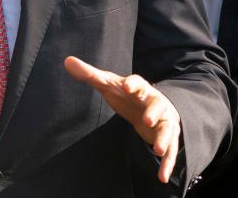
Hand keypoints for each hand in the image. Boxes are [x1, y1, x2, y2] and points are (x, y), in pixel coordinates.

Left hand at [64, 56, 181, 183]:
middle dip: (154, 112)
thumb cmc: (126, 93)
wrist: (149, 103)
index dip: (133, 83)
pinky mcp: (167, 136)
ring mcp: (164, 120)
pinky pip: (170, 151)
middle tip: (148, 120)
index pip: (138, 82)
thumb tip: (67, 61)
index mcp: (140, 87)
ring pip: (168, 129)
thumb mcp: (108, 84)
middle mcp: (155, 102)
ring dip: (164, 139)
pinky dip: (167, 164)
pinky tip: (162, 177)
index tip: (127, 86)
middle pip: (157, 105)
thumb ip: (89, 75)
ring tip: (159, 151)